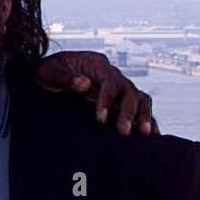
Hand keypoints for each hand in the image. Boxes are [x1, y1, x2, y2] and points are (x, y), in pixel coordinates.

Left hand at [35, 50, 157, 135]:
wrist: (47, 74)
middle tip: (123, 132)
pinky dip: (146, 119)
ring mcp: (116, 87)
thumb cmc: (47, 71)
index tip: (100, 119)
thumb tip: (84, 84)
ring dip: (142, 115)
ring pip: (138, 98)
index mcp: (96, 64)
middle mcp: (110, 74)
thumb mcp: (49, 71)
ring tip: (144, 134)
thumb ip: (65, 77)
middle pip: (129, 90)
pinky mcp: (117, 99)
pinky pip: (137, 107)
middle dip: (128, 111)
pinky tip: (152, 135)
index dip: (107, 99)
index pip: (109, 81)